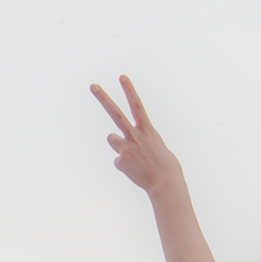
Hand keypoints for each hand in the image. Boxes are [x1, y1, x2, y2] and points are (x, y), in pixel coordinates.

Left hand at [92, 76, 183, 193]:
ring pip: (111, 139)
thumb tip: (125, 148)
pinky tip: (136, 172)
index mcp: (148, 130)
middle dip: (103, 99)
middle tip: (92, 86)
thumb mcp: (158, 149)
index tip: (122, 77)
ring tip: (133, 156)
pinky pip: (118, 162)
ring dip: (118, 144)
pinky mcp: (121, 161)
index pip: (137, 106)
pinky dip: (125, 167)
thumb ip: (141, 142)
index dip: (129, 91)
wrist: (166, 184)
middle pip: (115, 113)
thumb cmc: (167, 168)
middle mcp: (135, 136)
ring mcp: (126, 148)